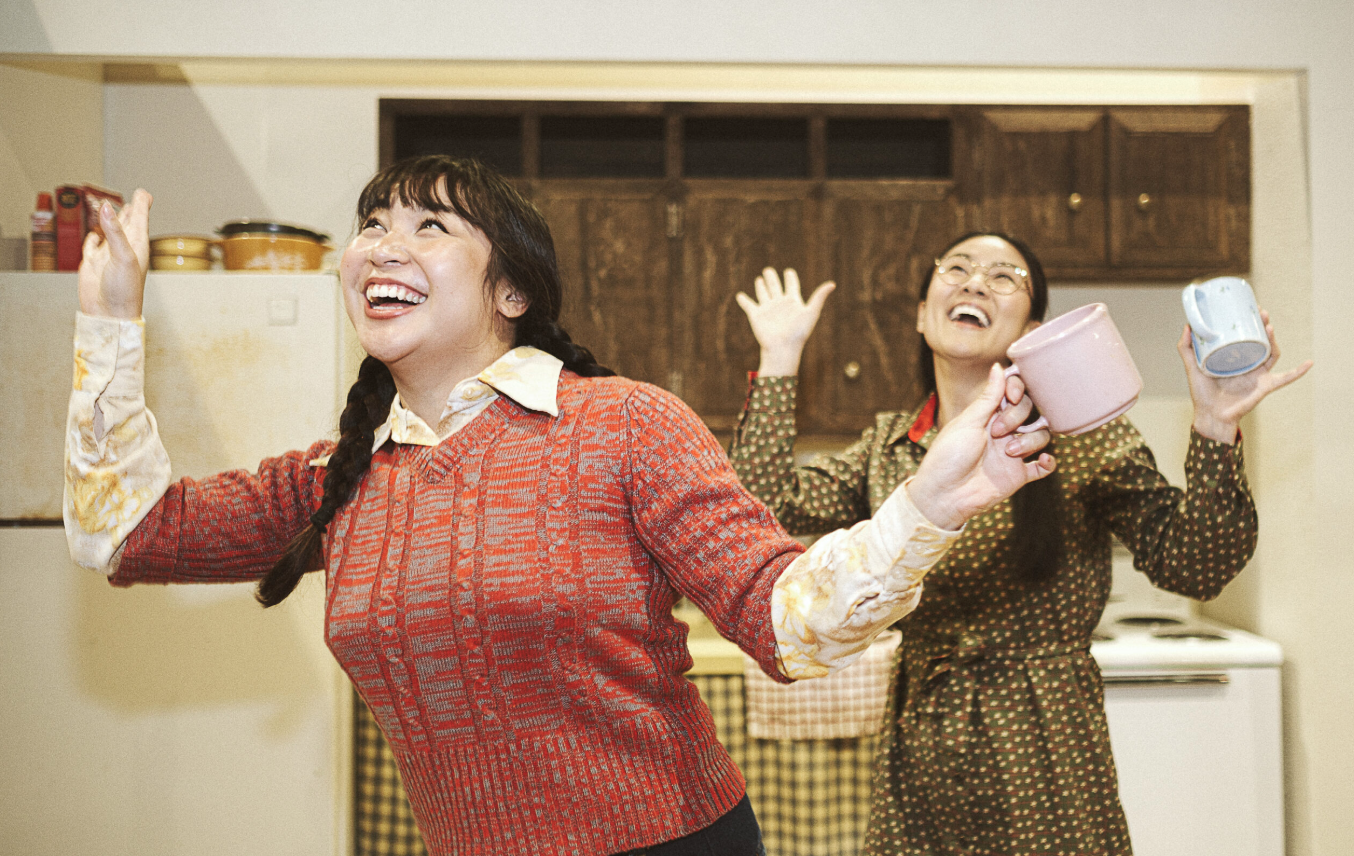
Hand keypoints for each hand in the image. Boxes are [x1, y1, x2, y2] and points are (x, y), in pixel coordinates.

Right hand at [78, 189, 151, 318]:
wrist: (110, 315)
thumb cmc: (124, 290)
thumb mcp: (123, 256)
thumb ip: (114, 231)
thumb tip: (107, 206)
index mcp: (136, 245)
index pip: (139, 219)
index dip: (141, 205)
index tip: (144, 192)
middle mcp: (123, 248)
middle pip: (127, 223)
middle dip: (131, 209)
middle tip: (137, 196)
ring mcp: (108, 256)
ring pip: (110, 232)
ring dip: (111, 220)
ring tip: (113, 208)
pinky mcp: (93, 264)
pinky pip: (93, 246)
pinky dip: (93, 238)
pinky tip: (95, 235)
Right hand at [734, 267, 834, 375]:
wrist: (783, 348)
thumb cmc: (798, 332)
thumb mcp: (811, 312)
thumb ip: (819, 297)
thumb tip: (833, 284)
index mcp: (792, 302)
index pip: (791, 286)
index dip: (790, 278)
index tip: (789, 272)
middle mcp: (779, 304)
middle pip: (775, 286)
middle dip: (772, 278)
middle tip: (768, 270)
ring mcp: (767, 309)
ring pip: (763, 293)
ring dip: (761, 286)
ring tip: (759, 279)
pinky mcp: (756, 315)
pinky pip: (748, 305)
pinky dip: (743, 300)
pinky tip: (740, 295)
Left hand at [907, 363, 1055, 529]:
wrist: (944, 495)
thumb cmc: (948, 456)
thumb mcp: (967, 422)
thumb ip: (988, 397)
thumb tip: (999, 366)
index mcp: (988, 414)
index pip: (1014, 392)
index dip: (1018, 389)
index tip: (1012, 396)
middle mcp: (1003, 431)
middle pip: (1029, 410)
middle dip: (1018, 416)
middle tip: (997, 432)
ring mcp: (1012, 453)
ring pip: (1040, 436)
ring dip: (1030, 440)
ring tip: (1009, 452)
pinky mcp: (1018, 475)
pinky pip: (1043, 467)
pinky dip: (1048, 463)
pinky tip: (1043, 461)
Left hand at [1179, 310, 1312, 442]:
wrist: (1210, 415)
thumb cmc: (1202, 394)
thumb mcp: (1191, 367)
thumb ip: (1186, 348)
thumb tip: (1188, 325)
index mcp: (1234, 358)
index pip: (1245, 337)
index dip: (1250, 323)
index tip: (1249, 308)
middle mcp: (1248, 365)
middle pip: (1261, 341)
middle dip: (1263, 325)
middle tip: (1261, 312)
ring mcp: (1258, 375)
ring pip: (1271, 353)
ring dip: (1273, 339)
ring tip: (1269, 326)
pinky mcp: (1264, 387)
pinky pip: (1285, 379)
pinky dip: (1298, 372)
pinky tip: (1309, 363)